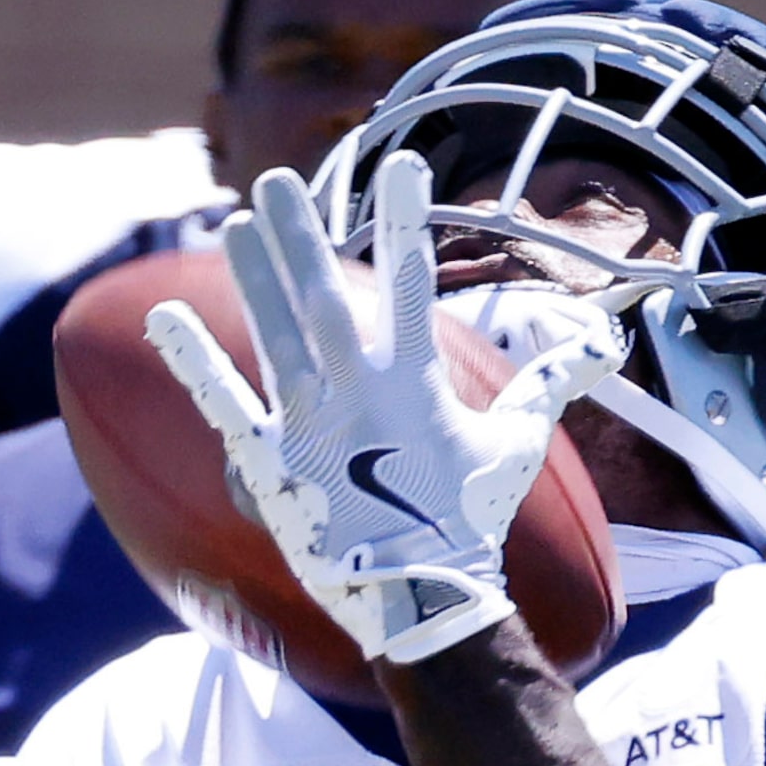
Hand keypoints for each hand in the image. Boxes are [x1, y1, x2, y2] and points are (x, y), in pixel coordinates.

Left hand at [146, 152, 623, 664]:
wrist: (423, 599)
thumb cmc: (470, 521)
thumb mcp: (516, 444)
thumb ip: (547, 384)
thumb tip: (603, 344)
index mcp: (415, 379)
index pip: (411, 282)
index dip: (406, 221)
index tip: (404, 167)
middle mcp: (357, 390)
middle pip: (323, 295)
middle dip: (300, 235)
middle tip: (277, 182)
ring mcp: (310, 424)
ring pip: (273, 332)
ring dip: (253, 275)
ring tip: (236, 224)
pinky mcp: (269, 462)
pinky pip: (223, 403)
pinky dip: (193, 360)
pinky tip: (162, 317)